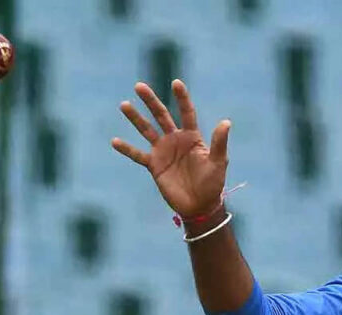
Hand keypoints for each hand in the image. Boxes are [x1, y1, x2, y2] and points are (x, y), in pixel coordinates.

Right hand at [111, 79, 231, 216]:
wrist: (200, 205)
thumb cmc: (213, 183)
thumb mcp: (218, 162)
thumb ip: (219, 142)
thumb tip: (226, 122)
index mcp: (192, 137)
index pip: (186, 112)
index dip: (182, 98)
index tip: (176, 83)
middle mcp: (176, 140)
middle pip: (161, 115)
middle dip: (151, 101)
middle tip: (139, 85)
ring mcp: (163, 152)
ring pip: (146, 130)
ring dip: (135, 118)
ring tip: (124, 104)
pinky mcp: (154, 165)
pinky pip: (137, 155)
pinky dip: (126, 149)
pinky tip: (114, 141)